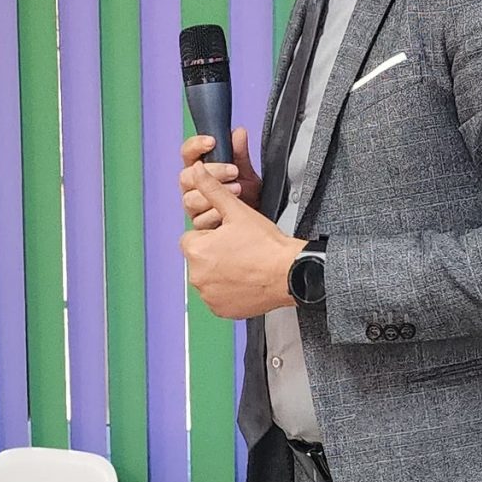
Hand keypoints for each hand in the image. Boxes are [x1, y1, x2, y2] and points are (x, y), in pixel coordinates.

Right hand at [179, 127, 261, 229]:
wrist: (256, 222)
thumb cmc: (247, 195)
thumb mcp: (247, 173)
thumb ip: (240, 154)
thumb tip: (239, 132)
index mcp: (198, 169)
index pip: (188, 153)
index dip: (196, 145)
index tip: (212, 142)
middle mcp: (191, 187)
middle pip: (186, 176)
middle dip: (212, 172)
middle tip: (234, 171)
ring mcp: (193, 206)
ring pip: (190, 199)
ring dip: (213, 194)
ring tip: (238, 189)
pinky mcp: (198, 225)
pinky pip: (199, 220)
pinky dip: (214, 214)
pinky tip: (227, 212)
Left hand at [179, 166, 303, 319]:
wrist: (289, 273)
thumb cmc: (266, 244)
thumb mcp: (237, 211)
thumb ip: (212, 189)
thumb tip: (197, 171)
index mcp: (196, 250)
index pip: (192, 239)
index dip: (211, 235)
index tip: (229, 237)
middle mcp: (197, 276)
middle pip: (200, 259)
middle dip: (215, 254)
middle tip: (240, 250)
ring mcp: (208, 296)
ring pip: (209, 278)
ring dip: (221, 272)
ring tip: (245, 265)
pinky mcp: (220, 310)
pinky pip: (218, 297)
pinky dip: (228, 290)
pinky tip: (246, 281)